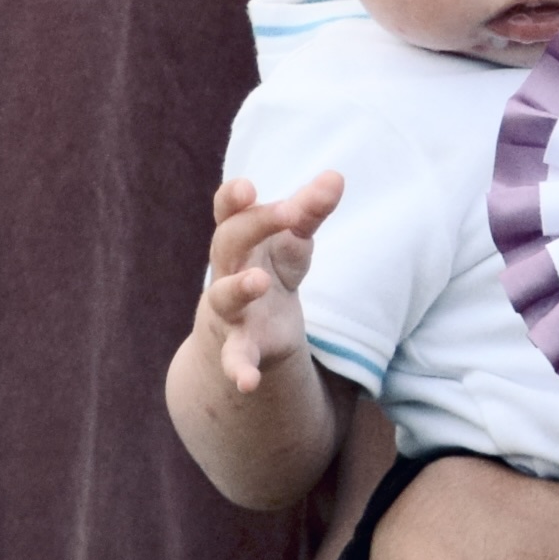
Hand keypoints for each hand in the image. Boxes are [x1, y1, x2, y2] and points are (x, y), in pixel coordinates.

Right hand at [195, 171, 342, 395]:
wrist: (248, 331)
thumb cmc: (269, 270)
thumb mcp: (292, 241)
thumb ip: (310, 211)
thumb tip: (336, 176)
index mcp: (239, 239)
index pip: (228, 212)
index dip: (233, 198)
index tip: (248, 187)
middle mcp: (226, 270)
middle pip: (227, 242)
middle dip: (253, 225)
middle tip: (286, 212)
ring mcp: (229, 310)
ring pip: (223, 296)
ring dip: (238, 288)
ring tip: (259, 281)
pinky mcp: (241, 345)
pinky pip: (234, 357)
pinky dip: (238, 369)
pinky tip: (247, 382)